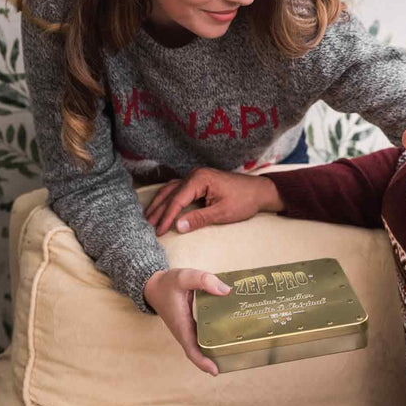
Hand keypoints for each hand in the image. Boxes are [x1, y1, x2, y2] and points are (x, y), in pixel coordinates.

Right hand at [143, 166, 281, 235]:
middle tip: (146, 227)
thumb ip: (199, 218)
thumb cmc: (243, 201)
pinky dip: (168, 199)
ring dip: (160, 204)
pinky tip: (161, 208)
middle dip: (158, 210)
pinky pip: (178, 189)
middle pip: (170, 193)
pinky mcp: (199, 181)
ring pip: (172, 190)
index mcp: (201, 179)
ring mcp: (197, 176)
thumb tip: (177, 227)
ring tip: (149, 219)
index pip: (177, 200)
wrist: (259, 191)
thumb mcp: (222, 213)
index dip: (167, 217)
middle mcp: (196, 174)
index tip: (158, 232)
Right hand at [143, 267, 233, 375]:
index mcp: (181, 325)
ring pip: (201, 343)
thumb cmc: (167, 283)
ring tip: (234, 348)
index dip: (202, 362)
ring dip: (214, 348)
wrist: (153, 285)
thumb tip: (225, 291)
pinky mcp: (190, 322)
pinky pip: (201, 333)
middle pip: (199, 351)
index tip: (215, 371)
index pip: (191, 350)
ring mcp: (186, 327)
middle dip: (213, 358)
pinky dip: (212, 336)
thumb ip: (203, 280)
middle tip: (234, 359)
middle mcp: (184, 330)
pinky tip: (226, 330)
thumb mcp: (184, 277)